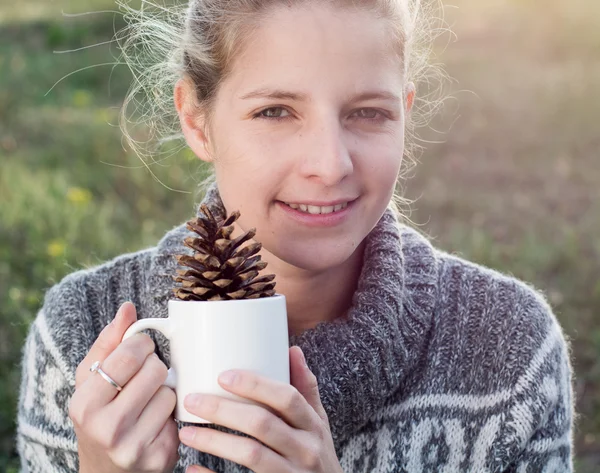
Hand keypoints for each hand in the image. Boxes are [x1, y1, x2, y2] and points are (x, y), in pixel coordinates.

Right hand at [69, 302, 179, 472]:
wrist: (106, 472)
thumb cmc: (99, 415)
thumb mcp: (90, 380)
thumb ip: (108, 342)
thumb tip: (128, 308)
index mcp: (84, 404)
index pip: (128, 356)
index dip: (142, 346)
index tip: (140, 350)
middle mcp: (107, 429)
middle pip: (155, 371)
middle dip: (154, 367)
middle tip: (145, 376)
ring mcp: (134, 447)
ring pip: (171, 393)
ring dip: (165, 391)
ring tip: (148, 401)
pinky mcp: (160, 458)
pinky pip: (180, 416)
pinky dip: (172, 413)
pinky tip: (156, 421)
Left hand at [178, 346, 342, 472]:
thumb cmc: (316, 456)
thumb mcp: (318, 423)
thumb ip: (305, 389)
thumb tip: (292, 350)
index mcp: (313, 426)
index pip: (287, 398)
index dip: (255, 385)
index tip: (223, 376)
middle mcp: (305, 450)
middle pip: (262, 423)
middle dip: (223, 410)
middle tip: (192, 401)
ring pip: (251, 454)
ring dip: (215, 441)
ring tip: (187, 432)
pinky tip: (194, 468)